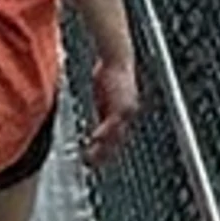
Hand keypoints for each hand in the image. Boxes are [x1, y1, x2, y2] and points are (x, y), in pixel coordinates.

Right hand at [83, 45, 144, 164]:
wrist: (118, 56)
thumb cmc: (110, 71)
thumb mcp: (104, 93)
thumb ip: (101, 107)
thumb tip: (94, 110)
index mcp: (125, 111)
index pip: (116, 134)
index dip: (106, 146)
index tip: (95, 155)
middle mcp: (129, 113)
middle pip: (117, 139)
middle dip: (104, 153)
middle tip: (92, 163)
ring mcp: (127, 111)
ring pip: (115, 136)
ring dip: (103, 147)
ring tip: (90, 157)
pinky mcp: (122, 105)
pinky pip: (111, 124)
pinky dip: (103, 133)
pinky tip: (94, 139)